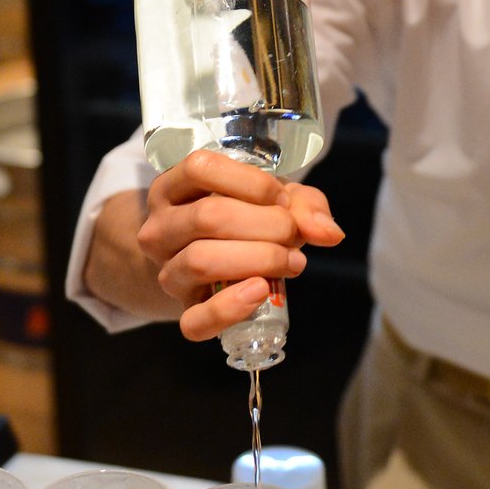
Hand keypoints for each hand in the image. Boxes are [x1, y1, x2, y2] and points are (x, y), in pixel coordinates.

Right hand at [136, 148, 342, 340]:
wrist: (210, 265)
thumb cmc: (242, 220)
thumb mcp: (271, 201)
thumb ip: (303, 206)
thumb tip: (330, 233)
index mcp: (173, 188)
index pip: (200, 169)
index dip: (251, 182)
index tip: (280, 199)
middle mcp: (159, 227)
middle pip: (208, 217)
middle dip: (266, 224)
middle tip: (293, 233)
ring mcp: (167, 271)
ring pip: (200, 261)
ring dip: (258, 259)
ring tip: (292, 261)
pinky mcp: (183, 310)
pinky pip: (194, 319)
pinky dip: (229, 309)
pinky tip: (261, 292)